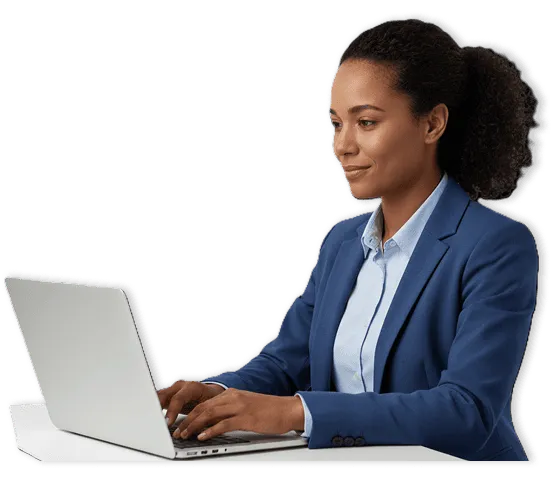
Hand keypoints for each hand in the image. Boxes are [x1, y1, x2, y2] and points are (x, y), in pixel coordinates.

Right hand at [158, 380, 225, 425]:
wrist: (212, 393)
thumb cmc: (212, 400)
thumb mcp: (210, 408)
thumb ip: (202, 417)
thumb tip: (195, 430)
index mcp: (192, 387)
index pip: (178, 398)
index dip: (172, 411)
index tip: (167, 423)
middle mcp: (181, 386)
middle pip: (164, 395)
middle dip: (157, 408)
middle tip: (155, 423)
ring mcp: (174, 389)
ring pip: (159, 396)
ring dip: (154, 409)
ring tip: (151, 421)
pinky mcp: (169, 395)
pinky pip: (159, 399)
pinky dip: (155, 408)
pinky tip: (152, 417)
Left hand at [172, 388, 303, 440]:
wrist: (288, 409)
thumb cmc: (269, 410)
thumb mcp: (246, 406)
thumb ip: (230, 410)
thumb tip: (213, 422)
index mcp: (232, 393)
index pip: (205, 402)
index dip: (191, 413)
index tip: (182, 423)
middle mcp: (233, 397)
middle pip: (204, 407)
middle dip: (188, 420)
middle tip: (179, 431)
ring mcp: (239, 407)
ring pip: (210, 414)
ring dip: (195, 425)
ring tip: (186, 435)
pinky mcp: (246, 418)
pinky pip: (224, 424)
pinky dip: (211, 430)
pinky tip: (203, 436)